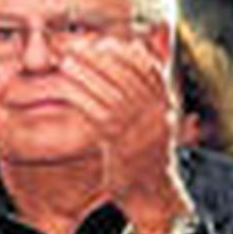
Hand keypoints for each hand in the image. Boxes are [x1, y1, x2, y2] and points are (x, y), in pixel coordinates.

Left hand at [59, 34, 192, 233]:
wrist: (150, 193)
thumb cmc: (145, 153)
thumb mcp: (153, 118)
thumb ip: (151, 85)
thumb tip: (152, 48)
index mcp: (165, 104)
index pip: (147, 68)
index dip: (122, 51)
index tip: (101, 39)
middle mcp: (158, 114)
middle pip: (127, 76)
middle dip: (100, 56)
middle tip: (77, 42)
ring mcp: (141, 130)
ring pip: (112, 92)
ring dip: (88, 73)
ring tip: (67, 59)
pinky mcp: (121, 145)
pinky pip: (99, 113)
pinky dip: (82, 95)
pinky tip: (66, 85)